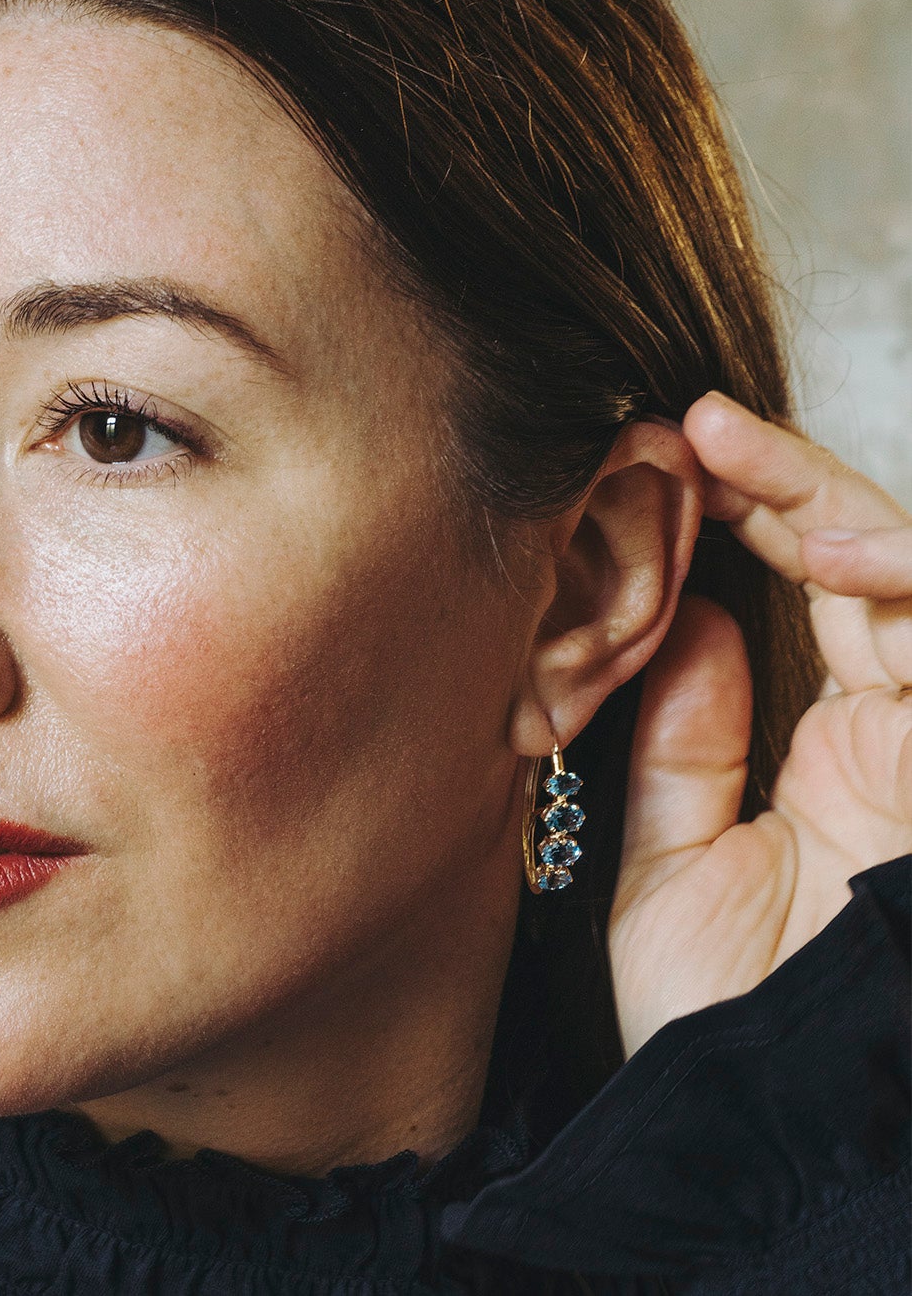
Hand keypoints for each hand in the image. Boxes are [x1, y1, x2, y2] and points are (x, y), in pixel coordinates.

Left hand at [609, 390, 911, 1056]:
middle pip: (869, 564)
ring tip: (741, 458)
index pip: (809, 598)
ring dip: (844, 508)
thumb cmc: (715, 1018)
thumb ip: (686, 743)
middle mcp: (902, 739)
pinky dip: (905, 578)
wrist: (763, 1130)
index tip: (665, 457)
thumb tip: (685, 615)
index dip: (750, 516)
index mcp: (835, 755)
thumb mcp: (672, 865)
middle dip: (788, 480)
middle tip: (696, 422)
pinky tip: (832, 549)